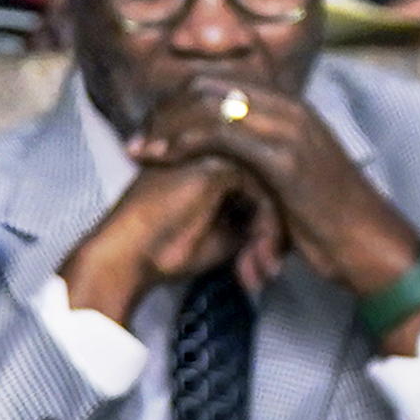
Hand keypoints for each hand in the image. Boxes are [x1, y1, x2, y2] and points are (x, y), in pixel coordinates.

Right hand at [57, 153, 276, 322]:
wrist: (129, 257)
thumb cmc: (170, 247)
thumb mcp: (227, 232)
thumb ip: (257, 215)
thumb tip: (291, 222)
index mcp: (217, 158)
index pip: (269, 183)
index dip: (276, 225)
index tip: (272, 264)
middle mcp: (219, 147)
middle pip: (275, 184)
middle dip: (278, 231)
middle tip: (271, 270)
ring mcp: (217, 150)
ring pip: (273, 189)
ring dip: (273, 235)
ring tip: (263, 271)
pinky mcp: (216, 164)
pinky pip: (263, 193)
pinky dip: (266, 231)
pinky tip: (259, 262)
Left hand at [131, 78, 419, 335]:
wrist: (370, 245)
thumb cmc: (333, 220)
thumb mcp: (296, 175)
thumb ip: (265, 154)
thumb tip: (227, 154)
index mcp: (295, 108)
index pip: (222, 82)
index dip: (179, 100)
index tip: (152, 129)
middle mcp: (293, 108)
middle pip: (210, 85)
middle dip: (165, 109)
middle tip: (138, 139)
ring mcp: (290, 129)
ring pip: (209, 104)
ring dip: (165, 125)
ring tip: (138, 150)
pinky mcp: (284, 156)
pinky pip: (219, 134)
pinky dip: (180, 143)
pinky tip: (157, 159)